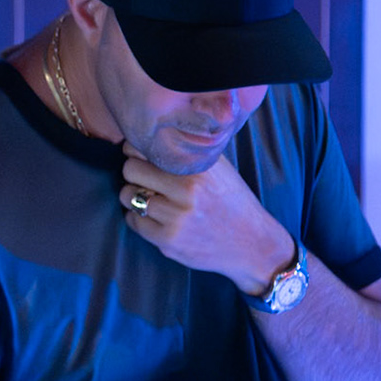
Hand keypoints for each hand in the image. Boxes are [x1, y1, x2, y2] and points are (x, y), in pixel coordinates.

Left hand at [118, 147, 291, 294]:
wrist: (252, 243)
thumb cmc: (233, 202)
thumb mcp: (220, 168)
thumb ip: (189, 152)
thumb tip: (152, 136)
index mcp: (198, 167)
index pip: (145, 147)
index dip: (138, 151)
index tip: (144, 157)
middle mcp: (186, 190)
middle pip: (131, 169)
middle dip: (135, 173)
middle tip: (147, 179)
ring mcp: (176, 217)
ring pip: (128, 196)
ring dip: (134, 196)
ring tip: (152, 198)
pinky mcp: (168, 241)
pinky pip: (134, 221)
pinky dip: (140, 218)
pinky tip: (157, 218)